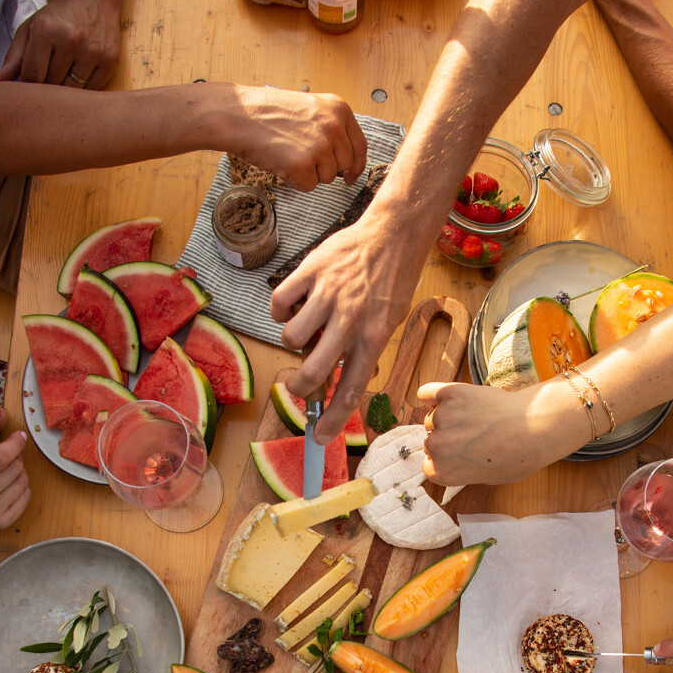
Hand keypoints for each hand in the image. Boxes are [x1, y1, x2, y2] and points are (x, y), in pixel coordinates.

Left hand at [0, 0, 121, 89]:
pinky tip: (80, 76)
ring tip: (64, 77)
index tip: (30, 84)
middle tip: (48, 78)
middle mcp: (70, 40)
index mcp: (46, 30)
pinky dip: (84, 88)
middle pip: (52, 84)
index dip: (28, 85)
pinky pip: (92, 89)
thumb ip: (14, 56)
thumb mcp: (32, 29)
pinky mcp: (110, 60)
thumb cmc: (59, 16)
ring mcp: (93, 51)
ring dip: (65, 89)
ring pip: (72, 90)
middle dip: (47, 86)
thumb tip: (0, 80)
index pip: (32, 75)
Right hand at [0, 404, 29, 528]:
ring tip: (6, 470)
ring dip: (19, 471)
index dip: (13, 444)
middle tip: (7, 455)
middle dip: (15, 456)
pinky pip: (25, 496)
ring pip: (22, 480)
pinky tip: (9, 484)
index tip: (19, 436)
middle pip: (13, 467)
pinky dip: (23, 487)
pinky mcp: (0, 521)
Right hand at [233, 87, 366, 191]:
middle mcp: (334, 126)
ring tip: (288, 153)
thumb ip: (332, 127)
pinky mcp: (303, 165)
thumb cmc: (269, 113)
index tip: (349, 175)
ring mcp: (320, 146)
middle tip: (302, 156)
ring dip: (309, 173)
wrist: (239, 115)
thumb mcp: (310, 108)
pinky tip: (281, 162)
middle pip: (344, 165)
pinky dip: (294, 181)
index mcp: (339, 109)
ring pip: (326, 178)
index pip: (360, 146)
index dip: (356, 165)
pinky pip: (308, 186)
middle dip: (326, 168)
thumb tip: (346, 160)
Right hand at [271, 206, 416, 440]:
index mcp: (373, 337)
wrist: (391, 235)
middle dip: (299, 386)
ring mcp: (328, 295)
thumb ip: (363, 349)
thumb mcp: (388, 322)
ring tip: (306, 328)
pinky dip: (282, 310)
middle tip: (298, 384)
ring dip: (293, 341)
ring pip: (291, 337)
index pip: (351, 388)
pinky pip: (281, 303)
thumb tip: (336, 376)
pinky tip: (295, 305)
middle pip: (313, 370)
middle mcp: (351, 319)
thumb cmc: (390, 282)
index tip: (319, 437)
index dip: (333, 419)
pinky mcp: (310, 272)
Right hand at [417, 379, 569, 484]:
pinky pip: (427, 393)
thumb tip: (464, 461)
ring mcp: (441, 417)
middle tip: (471, 434)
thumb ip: (469, 471)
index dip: (445, 459)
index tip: (458, 453)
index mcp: (443, 472)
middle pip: (430, 442)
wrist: (534, 426)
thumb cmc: (520, 455)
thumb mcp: (492, 477)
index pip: (429, 465)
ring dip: (446, 417)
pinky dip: (432, 395)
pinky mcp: (449, 393)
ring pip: (433, 418)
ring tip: (473, 416)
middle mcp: (436, 446)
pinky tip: (447, 398)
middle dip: (447, 439)